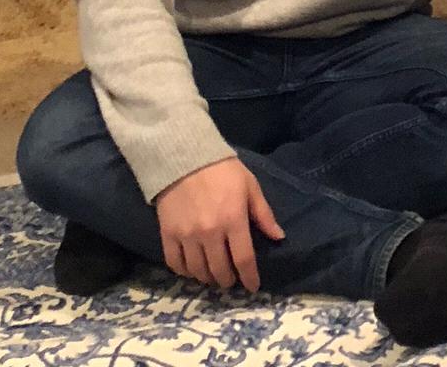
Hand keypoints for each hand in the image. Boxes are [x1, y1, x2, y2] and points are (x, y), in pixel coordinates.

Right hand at [155, 157, 282, 291]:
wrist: (186, 158)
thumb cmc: (224, 171)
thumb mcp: (250, 187)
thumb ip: (263, 215)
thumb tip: (278, 237)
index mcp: (233, 219)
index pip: (244, 259)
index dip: (250, 277)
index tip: (253, 287)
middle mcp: (210, 233)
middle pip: (220, 270)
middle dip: (228, 280)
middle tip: (231, 280)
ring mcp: (187, 236)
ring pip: (198, 272)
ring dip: (208, 278)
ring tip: (214, 275)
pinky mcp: (167, 236)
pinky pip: (176, 265)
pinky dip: (185, 272)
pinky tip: (193, 269)